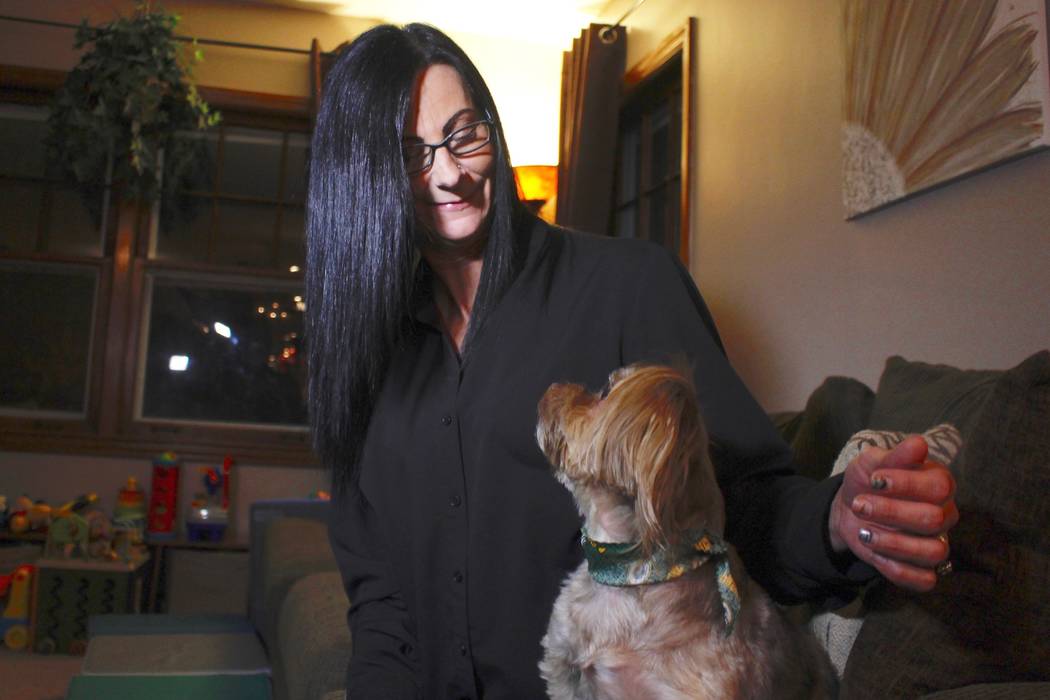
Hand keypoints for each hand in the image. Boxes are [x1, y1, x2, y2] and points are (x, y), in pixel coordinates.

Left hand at [828, 435, 958, 590]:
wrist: (851, 507)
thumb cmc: (869, 480)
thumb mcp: (873, 462)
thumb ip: (895, 455)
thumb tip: (918, 444)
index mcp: (938, 484)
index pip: (939, 486)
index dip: (908, 484)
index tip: (875, 479)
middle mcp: (944, 514)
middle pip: (933, 519)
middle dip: (891, 512)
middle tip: (860, 505)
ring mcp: (935, 542)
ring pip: (933, 552)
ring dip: (893, 543)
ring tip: (864, 532)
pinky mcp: (921, 568)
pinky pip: (924, 580)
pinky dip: (898, 570)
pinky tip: (874, 554)